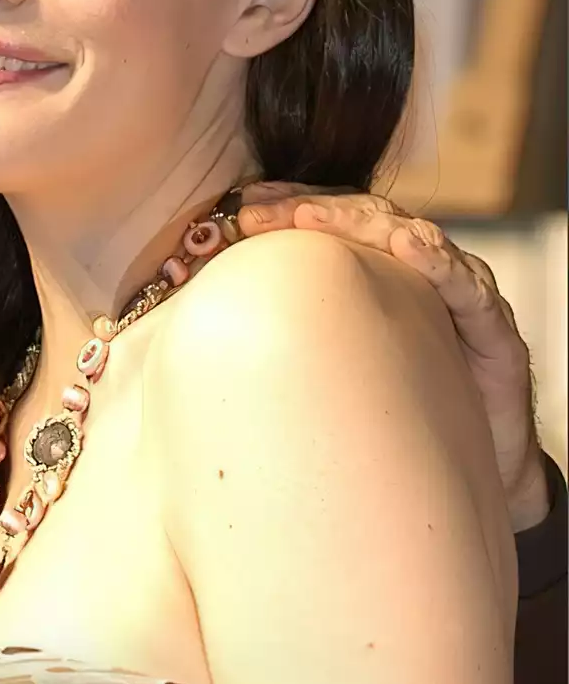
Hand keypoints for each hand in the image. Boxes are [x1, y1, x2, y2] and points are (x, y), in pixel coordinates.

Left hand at [237, 184, 549, 529]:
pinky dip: (437, 260)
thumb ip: (278, 355)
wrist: (478, 475)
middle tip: (252, 213)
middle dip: (303, 207)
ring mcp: (457, 295)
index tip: (233, 209)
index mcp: (375, 278)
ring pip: (407, 235)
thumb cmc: (397, 420)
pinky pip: (465, 284)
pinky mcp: (492, 329)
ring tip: (309, 215)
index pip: (327, 222)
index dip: (282, 207)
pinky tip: (409, 247)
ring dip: (356, 220)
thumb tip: (191, 355)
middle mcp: (416, 275)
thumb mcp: (326, 378)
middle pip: (359, 218)